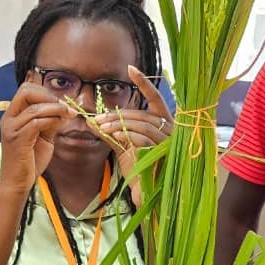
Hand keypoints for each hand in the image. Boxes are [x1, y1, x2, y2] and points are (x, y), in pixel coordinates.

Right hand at [0, 83, 70, 195]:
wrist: (18, 183)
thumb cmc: (29, 161)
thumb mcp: (43, 137)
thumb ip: (50, 122)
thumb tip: (64, 110)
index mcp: (13, 116)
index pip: (26, 89)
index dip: (46, 91)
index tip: (62, 102)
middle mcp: (9, 119)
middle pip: (26, 91)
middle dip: (49, 95)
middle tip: (64, 106)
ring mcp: (11, 129)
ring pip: (35, 107)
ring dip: (56, 108)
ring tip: (68, 114)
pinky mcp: (18, 140)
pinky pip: (36, 122)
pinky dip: (51, 120)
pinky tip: (60, 124)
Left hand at [95, 66, 172, 205]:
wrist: (149, 196)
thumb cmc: (140, 171)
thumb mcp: (124, 148)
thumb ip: (112, 134)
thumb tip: (92, 121)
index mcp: (164, 124)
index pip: (155, 99)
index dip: (144, 83)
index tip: (130, 69)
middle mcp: (171, 130)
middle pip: (141, 114)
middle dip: (118, 115)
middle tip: (97, 118)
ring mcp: (169, 141)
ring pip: (142, 125)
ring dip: (119, 124)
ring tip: (101, 128)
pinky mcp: (165, 153)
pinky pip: (144, 138)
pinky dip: (127, 135)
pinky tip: (115, 135)